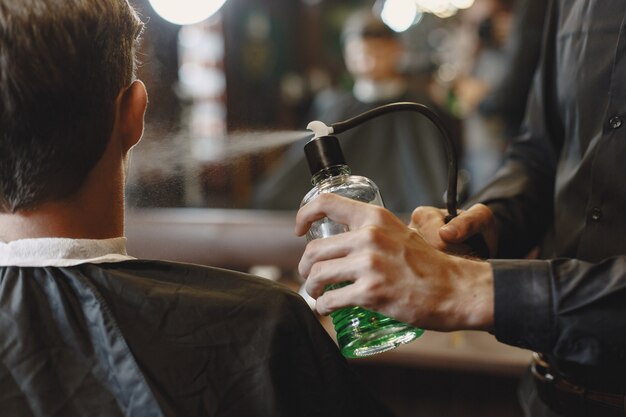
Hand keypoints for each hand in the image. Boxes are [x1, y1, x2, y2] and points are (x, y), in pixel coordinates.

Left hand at [295, 193, 493, 330]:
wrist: (456, 289)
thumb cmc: (429, 265)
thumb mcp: (401, 232)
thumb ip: (374, 231)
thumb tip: (347, 238)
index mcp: (375, 218)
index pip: (326, 203)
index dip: (304, 215)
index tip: (299, 230)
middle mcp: (369, 237)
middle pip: (314, 249)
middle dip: (304, 266)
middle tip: (309, 275)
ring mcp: (369, 265)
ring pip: (317, 274)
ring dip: (311, 287)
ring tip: (317, 293)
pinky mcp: (371, 292)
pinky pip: (331, 299)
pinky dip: (323, 306)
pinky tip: (326, 308)